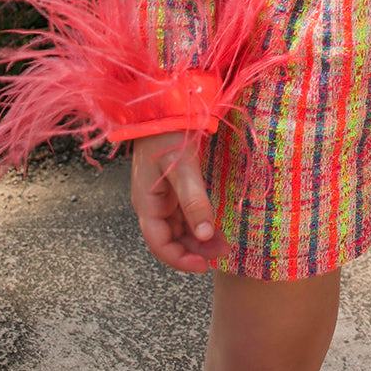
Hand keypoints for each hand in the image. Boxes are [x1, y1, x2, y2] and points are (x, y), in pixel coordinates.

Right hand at [130, 131, 228, 272]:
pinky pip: (184, 213)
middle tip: (223, 253)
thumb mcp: (183, 168)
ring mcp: (161, 195)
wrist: (164, 104)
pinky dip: (198, 222)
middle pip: (171, 238)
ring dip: (199, 238)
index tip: (204, 266)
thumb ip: (194, 201)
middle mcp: (152, 203)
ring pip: (179, 227)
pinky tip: (214, 225)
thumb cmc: (168, 132)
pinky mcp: (172, 185)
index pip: (160, 244)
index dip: (181, 259)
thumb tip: (206, 235)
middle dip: (195, 249)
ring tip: (223, 244)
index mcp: (147, 203)